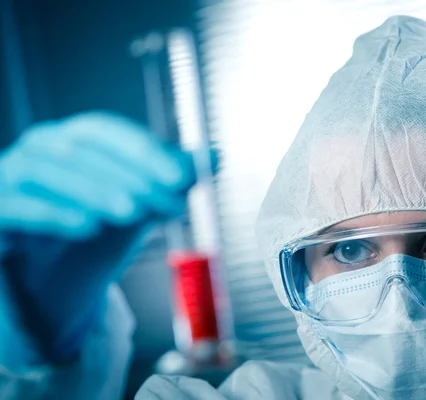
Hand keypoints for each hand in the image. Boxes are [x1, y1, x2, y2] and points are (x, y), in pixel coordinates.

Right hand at [0, 111, 202, 361]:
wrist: (52, 274)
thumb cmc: (97, 229)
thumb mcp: (140, 203)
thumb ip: (172, 179)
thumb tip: (216, 156)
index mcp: (74, 139)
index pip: (107, 132)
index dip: (145, 150)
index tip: (184, 176)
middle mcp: (39, 149)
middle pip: (80, 150)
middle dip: (130, 175)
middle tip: (168, 203)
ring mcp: (9, 176)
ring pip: (48, 173)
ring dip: (95, 190)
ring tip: (132, 213)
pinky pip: (14, 206)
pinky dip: (51, 214)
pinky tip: (87, 227)